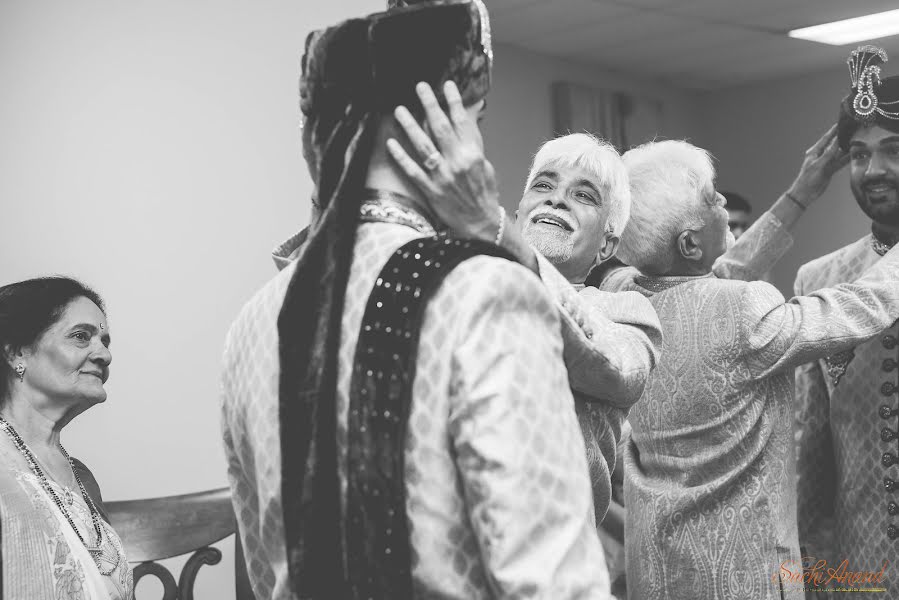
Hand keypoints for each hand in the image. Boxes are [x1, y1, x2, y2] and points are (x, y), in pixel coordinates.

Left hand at [386, 81, 500, 241]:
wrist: (481, 223)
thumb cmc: (483, 192)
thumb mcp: (484, 163)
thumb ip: (473, 141)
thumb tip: (469, 116)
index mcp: (474, 154)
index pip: (462, 122)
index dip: (453, 101)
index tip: (446, 85)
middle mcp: (458, 162)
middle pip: (441, 128)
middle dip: (430, 105)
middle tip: (420, 87)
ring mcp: (443, 177)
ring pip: (424, 146)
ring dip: (410, 126)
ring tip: (400, 109)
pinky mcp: (431, 191)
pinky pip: (413, 171)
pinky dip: (401, 157)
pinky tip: (391, 143)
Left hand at [787, 124, 849, 206]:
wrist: (805, 193)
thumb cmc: (808, 179)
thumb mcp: (819, 164)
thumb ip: (829, 153)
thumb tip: (837, 141)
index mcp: (814, 152)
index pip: (826, 139)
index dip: (833, 131)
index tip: (840, 123)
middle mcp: (820, 156)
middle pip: (833, 145)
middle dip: (842, 138)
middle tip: (852, 131)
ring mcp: (826, 163)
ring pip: (838, 153)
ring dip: (846, 149)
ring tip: (856, 141)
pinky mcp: (830, 170)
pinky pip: (840, 162)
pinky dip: (847, 158)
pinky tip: (854, 154)